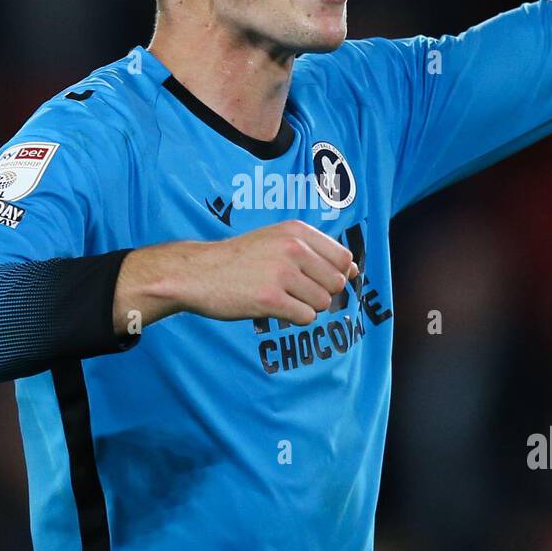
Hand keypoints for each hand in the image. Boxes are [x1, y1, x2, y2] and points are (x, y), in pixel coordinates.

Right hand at [187, 220, 358, 324]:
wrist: (197, 273)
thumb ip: (315, 251)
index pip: (343, 258)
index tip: (314, 279)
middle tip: (293, 291)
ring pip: (322, 303)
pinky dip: (294, 318)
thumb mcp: (276, 240)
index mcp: (296, 232)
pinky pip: (305, 317)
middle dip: (320, 293)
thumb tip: (354, 271)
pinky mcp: (270, 299)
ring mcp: (282, 273)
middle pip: (336, 283)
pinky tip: (274, 308)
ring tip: (281, 298)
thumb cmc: (239, 259)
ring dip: (306, 307)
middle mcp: (293, 248)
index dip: (336, 275)